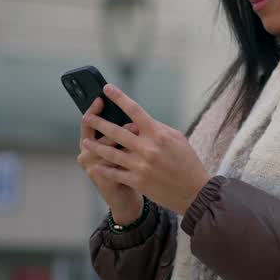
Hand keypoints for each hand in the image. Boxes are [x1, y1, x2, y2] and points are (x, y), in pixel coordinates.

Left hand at [81, 84, 211, 215]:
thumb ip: (157, 128)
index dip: (119, 98)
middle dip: (98, 122)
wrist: (194, 191)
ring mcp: (140, 165)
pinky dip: (103, 168)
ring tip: (85, 141)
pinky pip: (114, 173)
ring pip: (110, 153)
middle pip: (116, 131)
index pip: (135, 111)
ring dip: (95, 145)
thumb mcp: (177, 138)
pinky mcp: (137, 181)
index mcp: (158, 133)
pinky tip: (95, 164)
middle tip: (86, 116)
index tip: (107, 89)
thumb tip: (140, 122)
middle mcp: (147, 148)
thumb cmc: (188, 162)